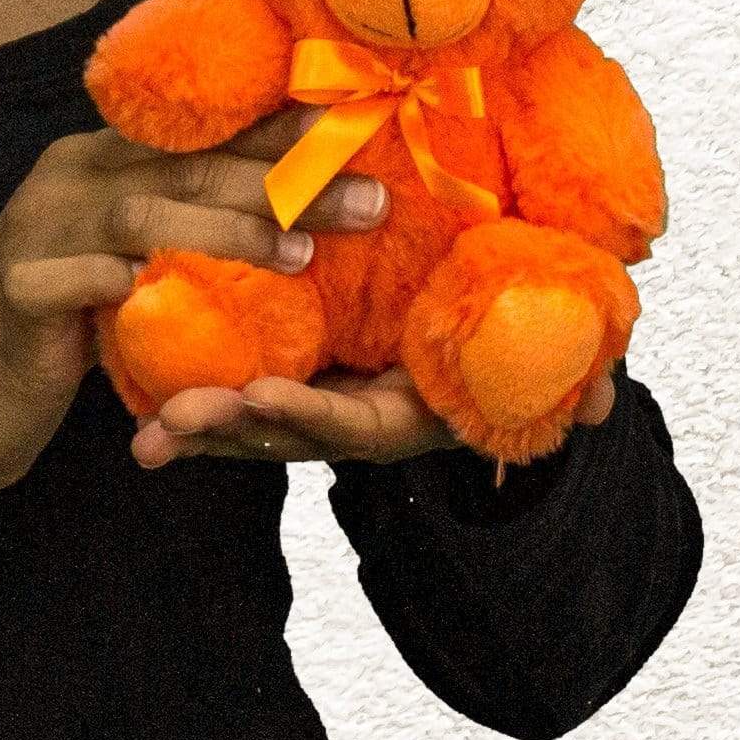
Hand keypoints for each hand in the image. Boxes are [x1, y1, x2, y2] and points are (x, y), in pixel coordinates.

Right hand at [0, 102, 394, 505]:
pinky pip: (74, 278)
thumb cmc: (50, 339)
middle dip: (284, 181)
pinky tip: (165, 292)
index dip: (281, 133)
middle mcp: (65, 181)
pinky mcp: (12, 294)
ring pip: (139, 210)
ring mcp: (34, 232)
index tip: (362, 135)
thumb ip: (181, 239)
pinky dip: (120, 281)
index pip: (201, 137)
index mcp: (96, 164)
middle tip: (370, 201)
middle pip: (186, 167)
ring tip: (302, 251)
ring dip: (226, 228)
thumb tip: (293, 220)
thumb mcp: (123, 274)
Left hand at [132, 349, 617, 471]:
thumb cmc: (517, 316)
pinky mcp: (294, 370)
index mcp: (414, 412)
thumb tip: (601, 406)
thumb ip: (574, 366)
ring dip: (199, 424)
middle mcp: (364, 418)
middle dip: (230, 431)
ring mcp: (325, 401)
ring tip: (144, 433)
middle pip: (288, 435)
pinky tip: (138, 400)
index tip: (264, 398)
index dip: (313, 414)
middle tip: (173, 421)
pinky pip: (240, 387)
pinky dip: (196, 394)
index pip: (359, 425)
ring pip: (253, 422)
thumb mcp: (547, 337)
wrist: (489, 304)